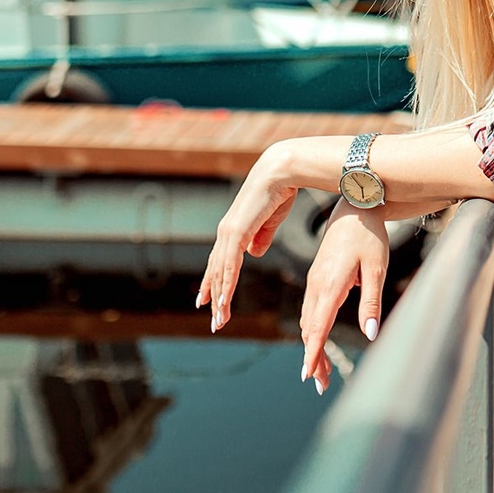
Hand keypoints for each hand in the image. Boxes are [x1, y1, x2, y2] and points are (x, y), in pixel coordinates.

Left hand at [198, 140, 303, 331]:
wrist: (282, 171)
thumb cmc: (280, 191)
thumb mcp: (271, 220)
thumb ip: (261, 237)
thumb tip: (254, 253)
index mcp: (234, 230)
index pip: (220, 262)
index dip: (215, 283)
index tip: (211, 302)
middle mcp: (227, 232)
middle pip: (216, 272)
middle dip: (214, 298)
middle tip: (215, 322)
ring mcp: (229, 233)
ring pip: (221, 273)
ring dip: (220, 299)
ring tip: (220, 321)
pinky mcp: (237, 233)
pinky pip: (230, 266)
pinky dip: (227, 285)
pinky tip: (225, 302)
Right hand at [300, 204, 389, 394]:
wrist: (355, 206)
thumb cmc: (369, 236)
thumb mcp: (377, 268)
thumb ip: (372, 302)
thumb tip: (370, 333)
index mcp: (330, 284)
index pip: (317, 326)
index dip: (313, 353)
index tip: (309, 375)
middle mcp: (317, 285)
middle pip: (309, 329)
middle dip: (313, 358)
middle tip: (320, 385)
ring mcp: (314, 281)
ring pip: (307, 321)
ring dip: (312, 345)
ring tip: (321, 371)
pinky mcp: (317, 277)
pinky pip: (309, 310)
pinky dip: (311, 330)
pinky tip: (318, 340)